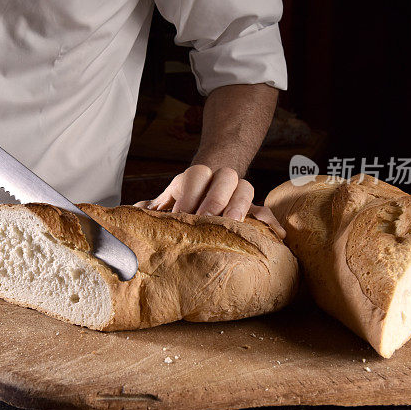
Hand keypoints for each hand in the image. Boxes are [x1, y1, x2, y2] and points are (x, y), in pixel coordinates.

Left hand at [133, 164, 285, 237]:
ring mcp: (238, 193)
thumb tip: (133, 212)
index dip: (191, 192)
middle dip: (216, 197)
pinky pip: (264, 211)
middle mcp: (220, 180)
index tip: (182, 213)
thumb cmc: (183, 203)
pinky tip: (277, 235)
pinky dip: (271, 222)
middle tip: (205, 218)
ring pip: (246, 188)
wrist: (208, 190)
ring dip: (240, 206)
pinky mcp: (252, 210)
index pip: (197, 174)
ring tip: (233, 224)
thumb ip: (154, 205)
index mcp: (198, 177)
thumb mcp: (168, 200)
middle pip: (226, 177)